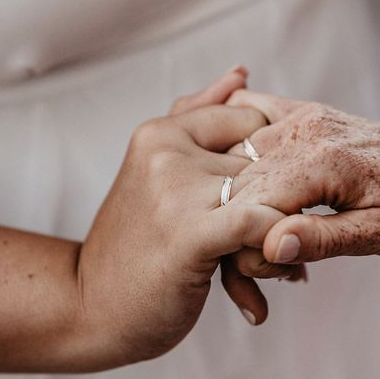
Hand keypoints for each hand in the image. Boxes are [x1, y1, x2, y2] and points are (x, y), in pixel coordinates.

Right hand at [78, 82, 297, 368]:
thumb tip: (240, 71)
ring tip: (286, 268)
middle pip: (266, 160)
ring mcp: (175, 188)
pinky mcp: (190, 234)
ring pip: (272, 191)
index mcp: (160, 132)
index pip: (251, 121)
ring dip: (290, 232)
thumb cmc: (132, 246)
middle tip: (289, 243)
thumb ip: (198, 118)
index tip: (268, 204)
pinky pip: (264, 222)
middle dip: (285, 201)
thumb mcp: (158, 171)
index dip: (271, 166)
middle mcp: (166, 149)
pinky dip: (283, 248)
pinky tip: (280, 274)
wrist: (89, 307)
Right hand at [226, 90, 379, 262]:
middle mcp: (305, 130)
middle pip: (238, 185)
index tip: (273, 270)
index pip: (250, 205)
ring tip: (271, 232)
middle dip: (240, 228)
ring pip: (236, 161)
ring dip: (241, 200)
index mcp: (324, 160)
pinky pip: (250, 122)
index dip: (247, 244)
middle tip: (277, 262)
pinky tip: (243, 175)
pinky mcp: (304, 115)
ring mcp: (302, 117)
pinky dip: (238, 152)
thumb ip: (323, 240)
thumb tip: (270, 247)